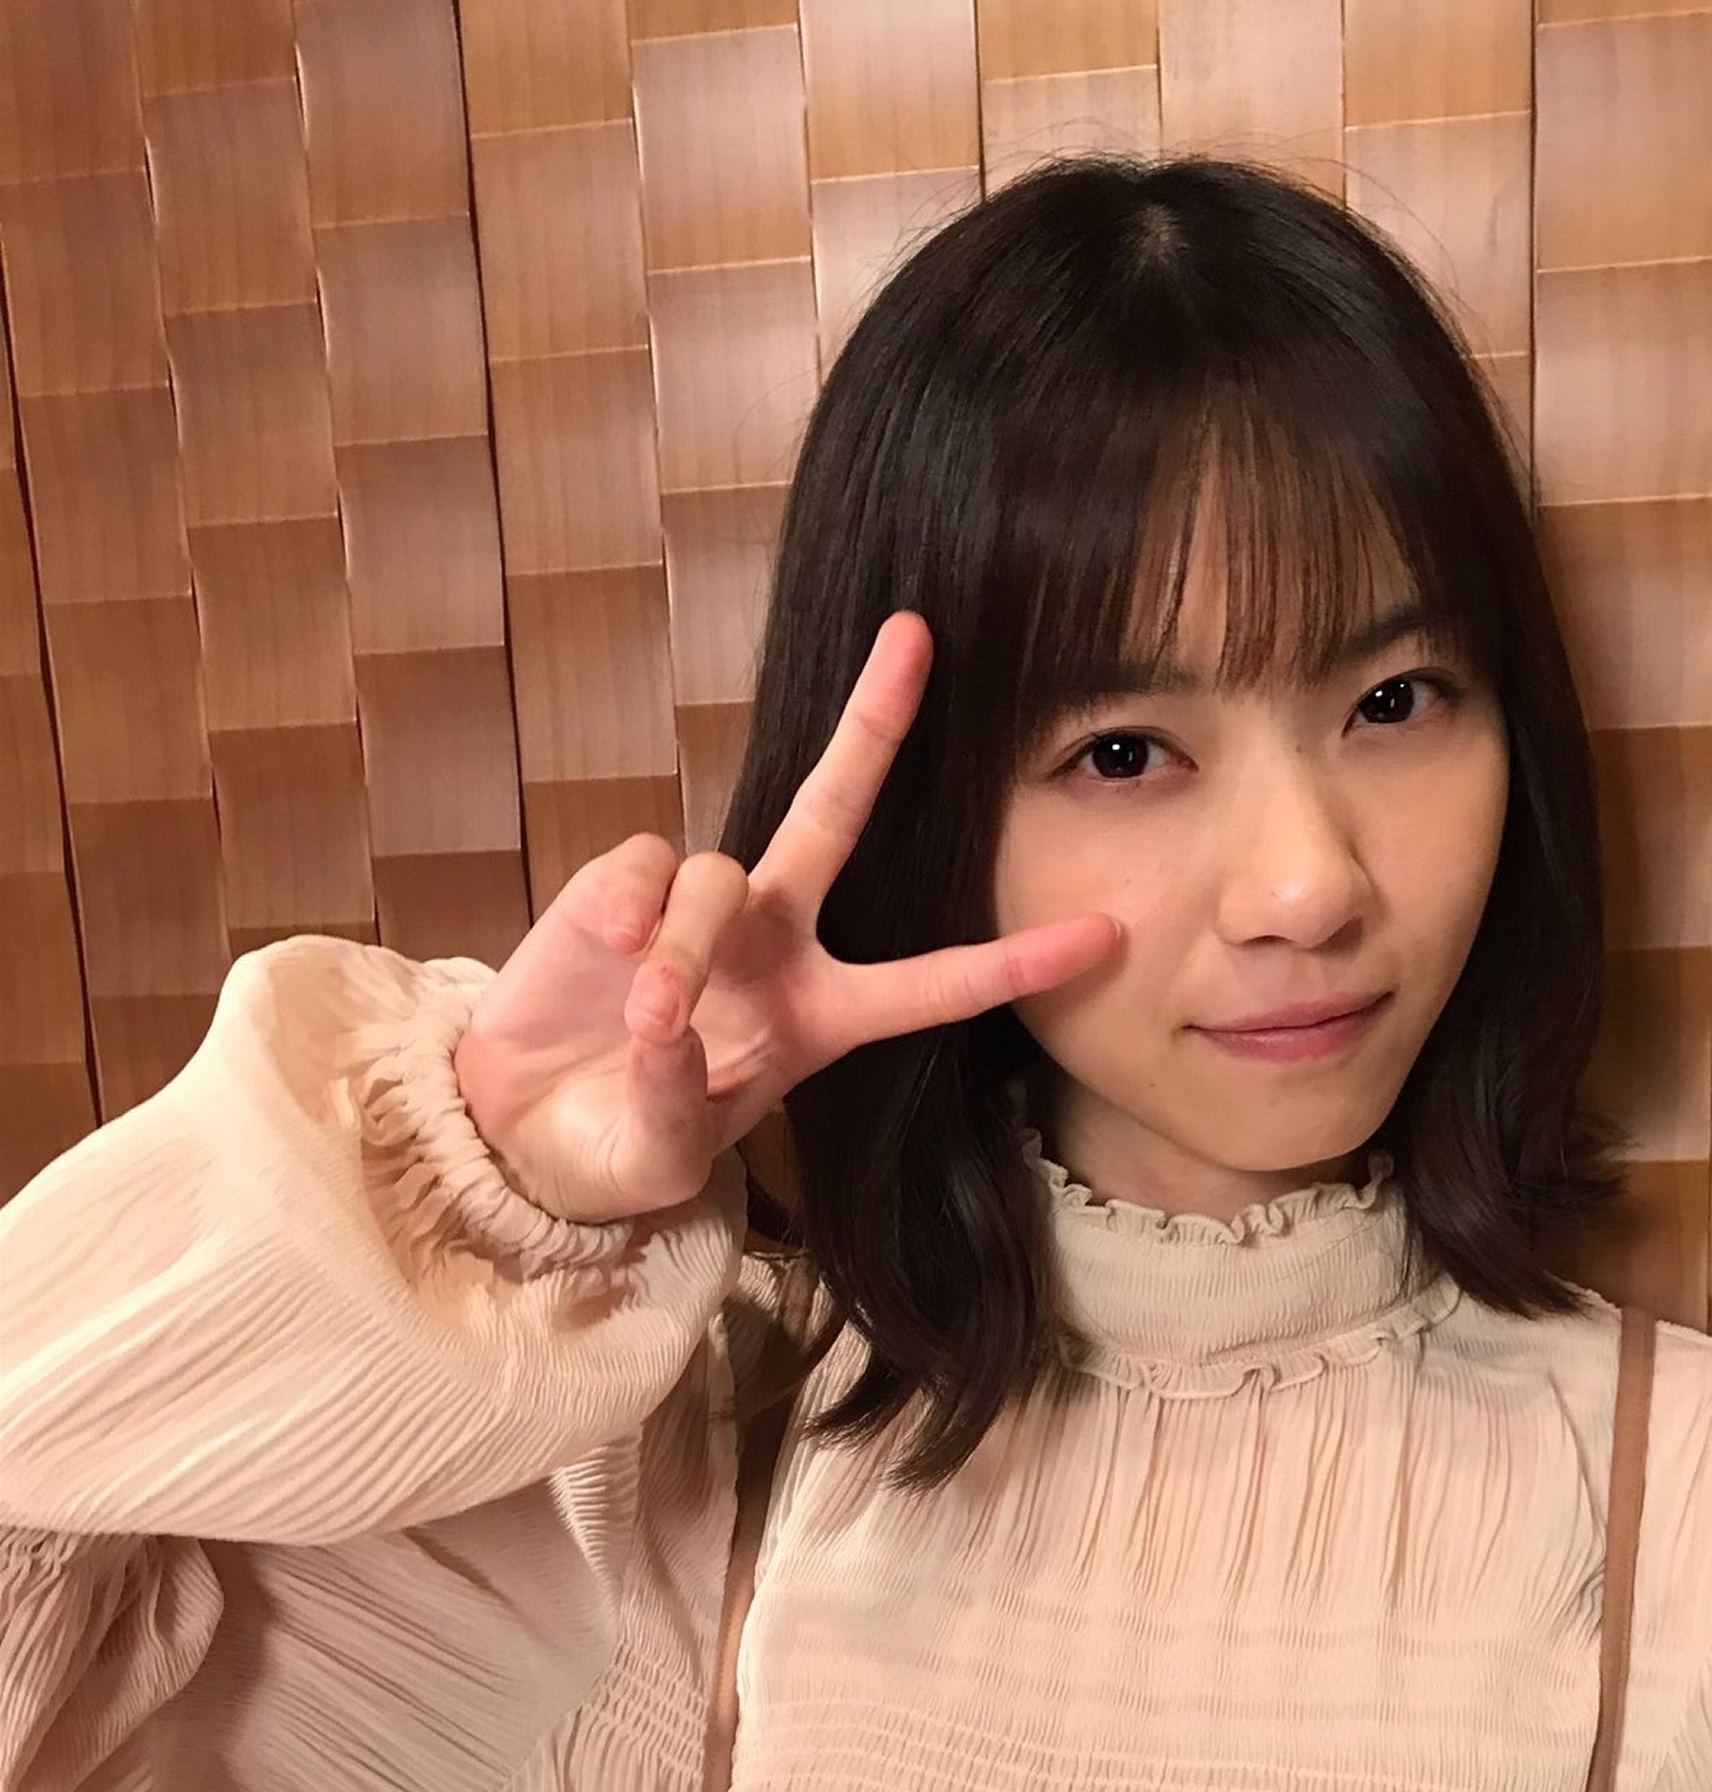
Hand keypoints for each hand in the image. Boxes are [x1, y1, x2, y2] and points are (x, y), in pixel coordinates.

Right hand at [454, 610, 1121, 1226]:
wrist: (525, 1127)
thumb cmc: (623, 1144)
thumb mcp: (664, 1153)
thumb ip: (675, 1099)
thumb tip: (663, 1023)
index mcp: (824, 1017)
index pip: (936, 985)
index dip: (1016, 961)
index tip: (1106, 933)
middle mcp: (778, 944)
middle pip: (837, 812)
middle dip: (874, 724)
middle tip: (916, 638)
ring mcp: (704, 908)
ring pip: (722, 876)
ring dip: (689, 951)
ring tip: (649, 1021)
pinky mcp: (624, 885)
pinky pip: (648, 867)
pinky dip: (628, 913)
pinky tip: (606, 957)